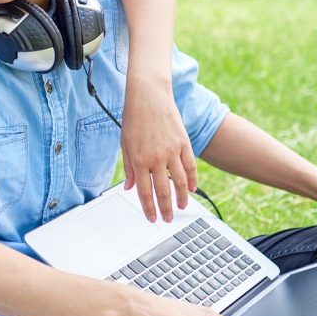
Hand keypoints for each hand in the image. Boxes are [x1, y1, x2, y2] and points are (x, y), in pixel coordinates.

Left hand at [121, 75, 196, 222]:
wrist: (148, 96)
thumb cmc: (133, 118)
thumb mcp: (124, 144)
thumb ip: (128, 167)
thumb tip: (129, 187)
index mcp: (139, 160)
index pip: (144, 191)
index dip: (149, 208)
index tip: (151, 218)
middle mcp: (157, 157)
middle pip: (164, 191)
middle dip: (166, 208)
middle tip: (167, 219)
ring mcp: (172, 151)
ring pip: (180, 181)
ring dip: (181, 198)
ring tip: (181, 207)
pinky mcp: (184, 143)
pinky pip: (190, 166)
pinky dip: (192, 180)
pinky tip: (191, 189)